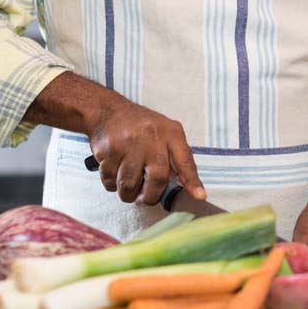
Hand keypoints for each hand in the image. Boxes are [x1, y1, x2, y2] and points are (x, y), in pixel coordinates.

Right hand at [83, 97, 204, 205]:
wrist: (108, 110)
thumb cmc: (141, 127)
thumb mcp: (165, 133)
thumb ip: (176, 157)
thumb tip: (190, 189)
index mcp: (171, 133)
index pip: (185, 160)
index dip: (192, 181)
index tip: (199, 196)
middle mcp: (152, 137)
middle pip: (157, 179)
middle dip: (150, 197)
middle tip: (145, 197)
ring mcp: (129, 143)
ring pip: (129, 185)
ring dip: (127, 193)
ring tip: (128, 184)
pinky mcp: (109, 150)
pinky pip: (110, 180)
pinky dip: (111, 184)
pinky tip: (114, 171)